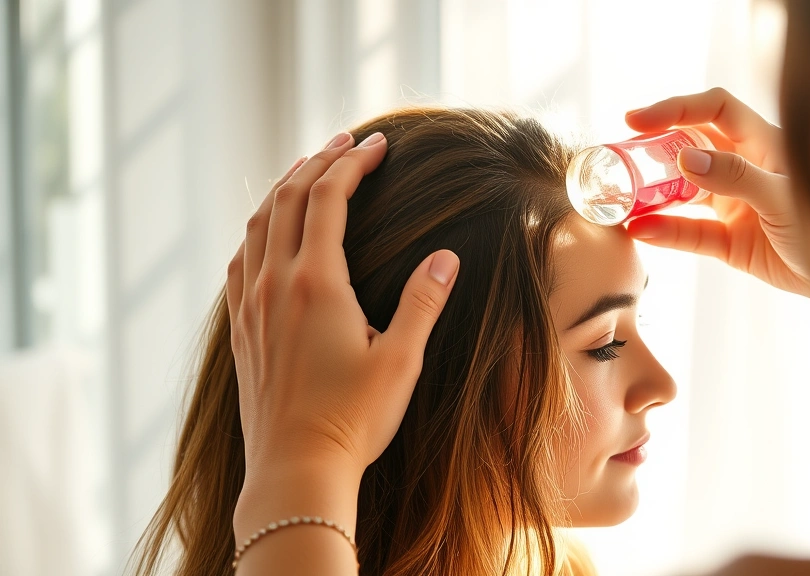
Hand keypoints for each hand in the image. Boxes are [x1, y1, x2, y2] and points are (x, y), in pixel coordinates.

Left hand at [226, 132, 460, 480]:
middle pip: (290, 198)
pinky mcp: (241, 329)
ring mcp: (252, 306)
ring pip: (259, 223)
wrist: (295, 470)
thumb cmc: (353, 420)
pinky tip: (270, 233)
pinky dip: (259, 229)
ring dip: (285, 188)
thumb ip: (424, 302)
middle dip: (320, 161)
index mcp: (316, 284)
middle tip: (348, 142)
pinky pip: (241, 260)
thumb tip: (447, 255)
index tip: (379, 144)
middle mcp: (276, 285)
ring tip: (310, 171)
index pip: (329, 197)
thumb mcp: (402, 361)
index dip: (354, 162)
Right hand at [624, 87, 809, 300]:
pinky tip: (641, 230)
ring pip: (683, 193)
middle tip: (619, 160)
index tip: (636, 120)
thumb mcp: (783, 196)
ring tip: (622, 201)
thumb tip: (684, 157)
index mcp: (765, 144)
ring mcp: (735, 206)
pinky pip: (689, 233)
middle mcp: (745, 169)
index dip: (676, 108)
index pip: (714, 110)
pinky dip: (665, 232)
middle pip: (690, 147)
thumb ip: (735, 176)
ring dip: (653, 196)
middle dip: (654, 152)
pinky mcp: (729, 243)